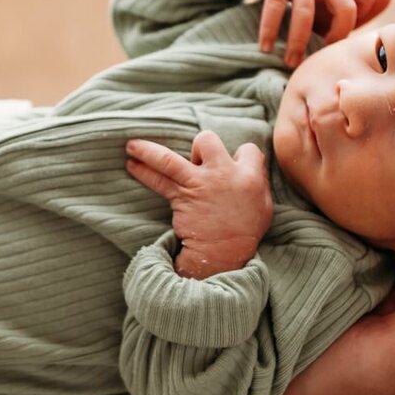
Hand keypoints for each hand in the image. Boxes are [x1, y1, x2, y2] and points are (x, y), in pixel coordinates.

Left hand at [125, 131, 272, 278]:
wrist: (225, 254)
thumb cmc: (245, 232)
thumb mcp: (263, 205)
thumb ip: (258, 182)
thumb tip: (249, 168)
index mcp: (250, 176)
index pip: (246, 150)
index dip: (238, 155)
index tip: (232, 163)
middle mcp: (223, 175)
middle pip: (207, 140)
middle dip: (199, 146)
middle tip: (197, 162)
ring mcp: (199, 184)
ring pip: (169, 159)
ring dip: (148, 151)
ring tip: (131, 145)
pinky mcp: (181, 197)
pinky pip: (158, 180)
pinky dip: (143, 171)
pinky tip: (131, 164)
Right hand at [256, 0, 391, 66]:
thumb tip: (377, 9)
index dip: (361, 16)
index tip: (342, 34)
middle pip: (345, 6)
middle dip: (338, 34)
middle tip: (323, 53)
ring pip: (306, 12)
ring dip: (298, 41)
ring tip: (290, 62)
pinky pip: (275, 6)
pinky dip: (269, 30)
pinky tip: (265, 47)